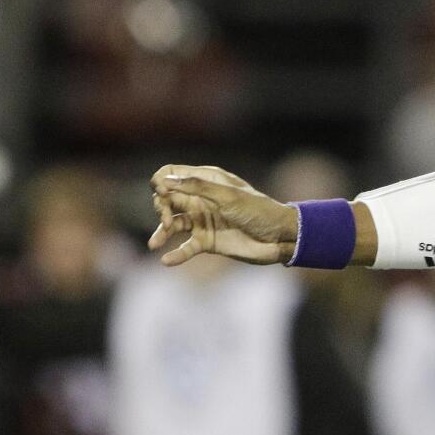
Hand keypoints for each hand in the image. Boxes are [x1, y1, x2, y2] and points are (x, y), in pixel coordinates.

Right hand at [149, 165, 297, 266]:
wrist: (279, 237)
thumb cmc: (259, 211)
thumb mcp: (228, 196)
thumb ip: (198, 187)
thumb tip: (165, 180)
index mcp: (207, 180)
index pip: (173, 174)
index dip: (162, 181)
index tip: (162, 192)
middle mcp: (201, 199)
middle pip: (167, 199)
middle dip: (161, 208)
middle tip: (167, 221)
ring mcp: (203, 220)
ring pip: (172, 224)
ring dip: (161, 233)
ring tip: (154, 243)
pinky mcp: (207, 241)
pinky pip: (185, 248)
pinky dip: (176, 254)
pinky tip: (167, 260)